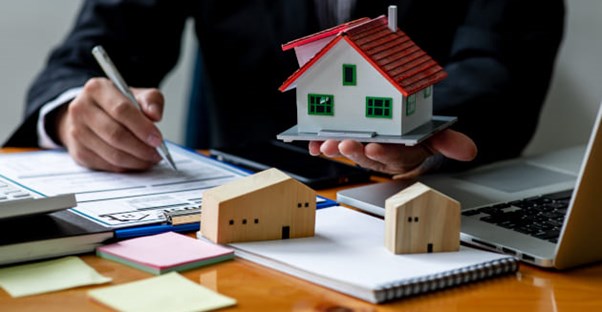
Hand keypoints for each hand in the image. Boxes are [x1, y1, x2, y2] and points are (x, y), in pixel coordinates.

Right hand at [55, 77, 164, 171]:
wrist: (92, 114)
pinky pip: (107, 165)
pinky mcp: (78, 152)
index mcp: (97, 89)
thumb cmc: (118, 104)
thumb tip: (155, 115)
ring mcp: (76, 132)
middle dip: (141, 148)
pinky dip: (126, 167)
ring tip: (151, 159)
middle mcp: (81, 109)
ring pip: (112, 154)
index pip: (121, 110)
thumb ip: (151, 100)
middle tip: (158, 153)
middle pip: (115, 134)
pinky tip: (137, 162)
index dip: (142, 127)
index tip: (158, 139)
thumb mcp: (138, 95)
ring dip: (136, 161)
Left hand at [308, 129, 476, 178]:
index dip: (383, 152)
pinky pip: (332, 145)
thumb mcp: (435, 137)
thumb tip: (469, 150)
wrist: (405, 139)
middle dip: (354, 150)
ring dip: (335, 148)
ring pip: (348, 151)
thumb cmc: (418, 137)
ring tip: (324, 145)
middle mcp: (379, 154)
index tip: (375, 148)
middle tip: (344, 143)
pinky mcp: (348, 142)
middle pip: (366, 155)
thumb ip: (449, 142)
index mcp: (400, 152)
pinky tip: (310, 144)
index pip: (393, 155)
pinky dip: (319, 144)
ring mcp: (362, 149)